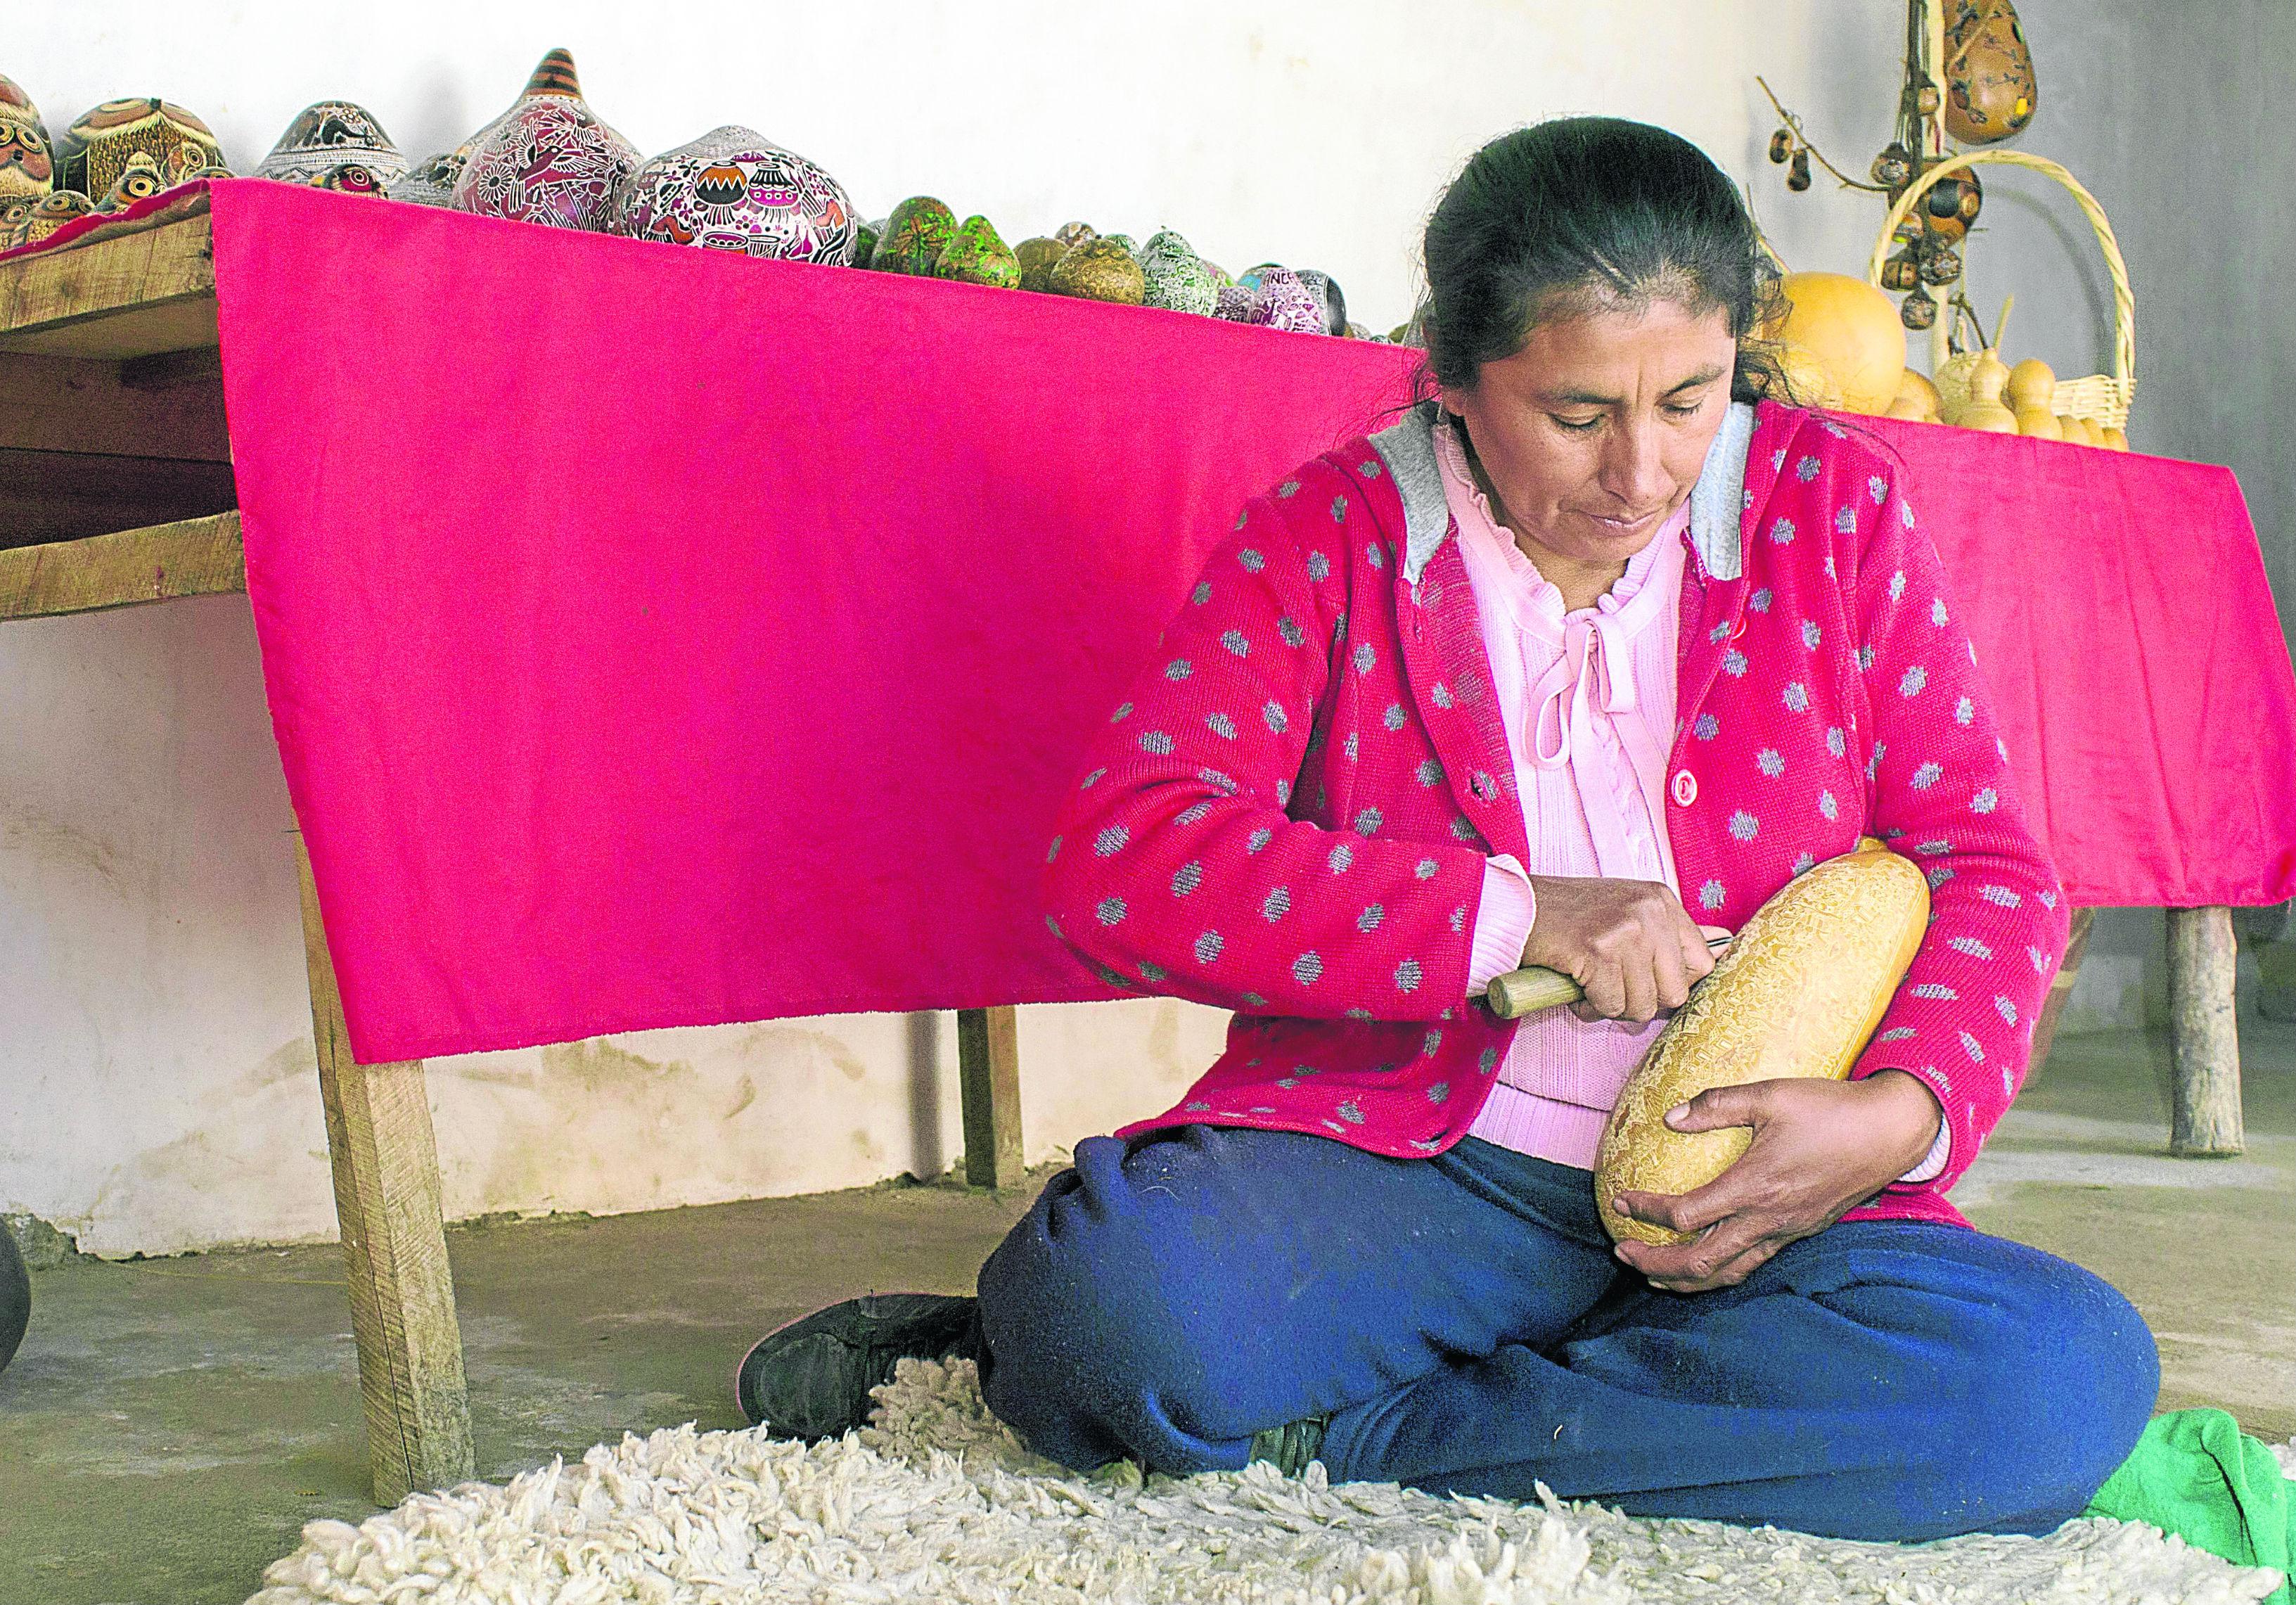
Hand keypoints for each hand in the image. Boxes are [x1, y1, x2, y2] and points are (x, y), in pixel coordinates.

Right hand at [1520, 875, 1721, 1023]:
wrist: (1514, 907)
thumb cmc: (1567, 917)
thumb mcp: (1625, 913)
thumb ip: (1662, 936)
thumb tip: (1716, 956)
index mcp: (1661, 901)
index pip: (1703, 963)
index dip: (1673, 985)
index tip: (1646, 985)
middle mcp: (1650, 912)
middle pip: (1675, 992)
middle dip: (1642, 1001)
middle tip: (1611, 988)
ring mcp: (1625, 930)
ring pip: (1643, 1005)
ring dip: (1613, 1007)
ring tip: (1590, 986)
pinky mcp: (1598, 951)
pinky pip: (1610, 1005)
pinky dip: (1590, 1006)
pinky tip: (1575, 987)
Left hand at [1609, 1069, 1945, 1292]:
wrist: (1891, 1132)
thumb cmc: (1831, 1109)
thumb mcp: (1772, 1094)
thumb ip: (1718, 1104)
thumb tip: (1671, 1116)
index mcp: (1756, 1186)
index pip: (1687, 1215)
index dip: (1647, 1211)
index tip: (1619, 1199)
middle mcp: (1769, 1219)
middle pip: (1701, 1261)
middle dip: (1656, 1262)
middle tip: (1622, 1250)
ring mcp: (1787, 1231)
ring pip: (1728, 1273)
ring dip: (1686, 1279)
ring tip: (1652, 1273)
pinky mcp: (1800, 1232)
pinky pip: (1753, 1264)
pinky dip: (1721, 1271)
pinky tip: (1705, 1264)